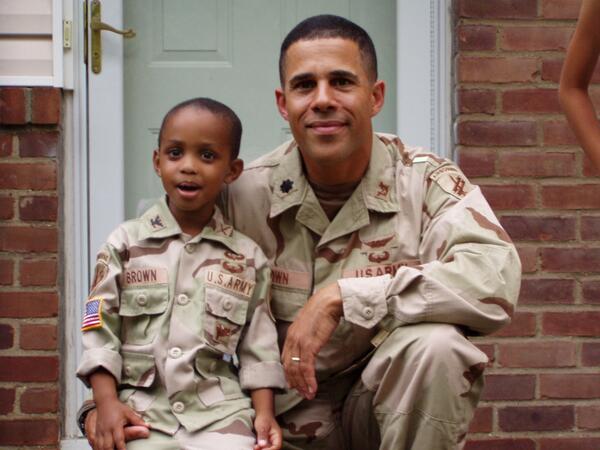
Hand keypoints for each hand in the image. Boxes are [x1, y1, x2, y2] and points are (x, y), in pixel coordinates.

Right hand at [85, 404, 149, 449]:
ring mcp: (100, 432)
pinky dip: (98, 449)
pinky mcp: (96, 433)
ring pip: (100, 447)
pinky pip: (95, 444)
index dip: (122, 448)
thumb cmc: (117, 408)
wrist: (105, 402)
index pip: (119, 439)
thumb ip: (137, 420)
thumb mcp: (128, 412)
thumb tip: (148, 426)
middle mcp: (106, 430)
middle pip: (107, 446)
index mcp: (115, 425)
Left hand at [253, 413, 281, 449]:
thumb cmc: (264, 418)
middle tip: (256, 448)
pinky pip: (264, 447)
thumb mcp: (263, 425)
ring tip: (255, 447)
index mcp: (277, 435)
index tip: (262, 449)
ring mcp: (270, 441)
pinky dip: (260, 448)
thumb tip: (262, 445)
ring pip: (268, 448)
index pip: (277, 446)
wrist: (262, 414)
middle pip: (273, 449)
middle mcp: (275, 440)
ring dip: (261, 449)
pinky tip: (255, 447)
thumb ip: (263, 435)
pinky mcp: (265, 442)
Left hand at [281, 282, 342, 399]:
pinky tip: (313, 388)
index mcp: (291, 334)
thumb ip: (306, 334)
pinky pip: (306, 367)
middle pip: (288, 367)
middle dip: (295, 383)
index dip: (289, 373)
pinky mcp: (309, 345)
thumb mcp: (310, 324)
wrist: (329, 301)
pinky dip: (309, 380)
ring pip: (296, 370)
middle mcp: (292, 339)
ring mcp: (299, 342)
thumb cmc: (323, 310)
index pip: (285, 359)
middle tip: (302, 393)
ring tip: (308, 395)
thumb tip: (309, 343)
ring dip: (302, 385)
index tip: (294, 383)